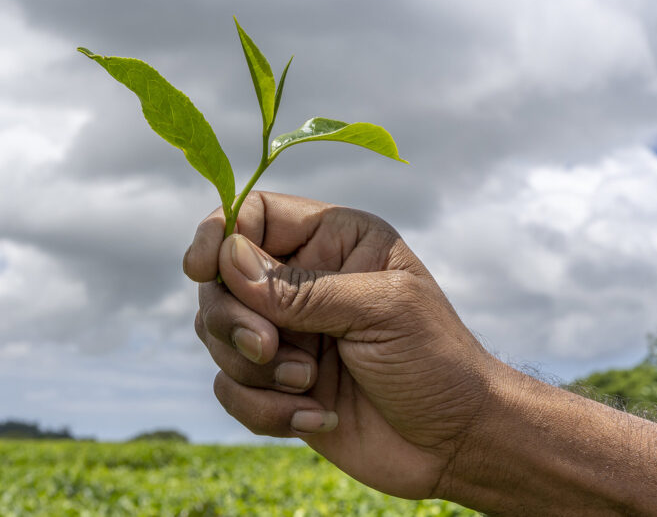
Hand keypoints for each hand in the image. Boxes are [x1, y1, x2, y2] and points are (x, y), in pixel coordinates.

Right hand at [184, 191, 497, 498]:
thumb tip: (228, 261)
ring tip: (309, 384)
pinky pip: (231, 388)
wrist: (454, 441)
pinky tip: (318, 417)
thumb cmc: (436, 362)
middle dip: (234, 318)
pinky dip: (265, 409)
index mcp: (335, 242)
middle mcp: (304, 281)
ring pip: (218, 334)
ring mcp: (288, 332)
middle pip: (222, 278)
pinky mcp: (278, 383)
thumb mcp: (381, 310)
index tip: (201, 268)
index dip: (220, 233)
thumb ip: (302, 289)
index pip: (256, 214)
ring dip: (256, 370)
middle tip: (270, 348)